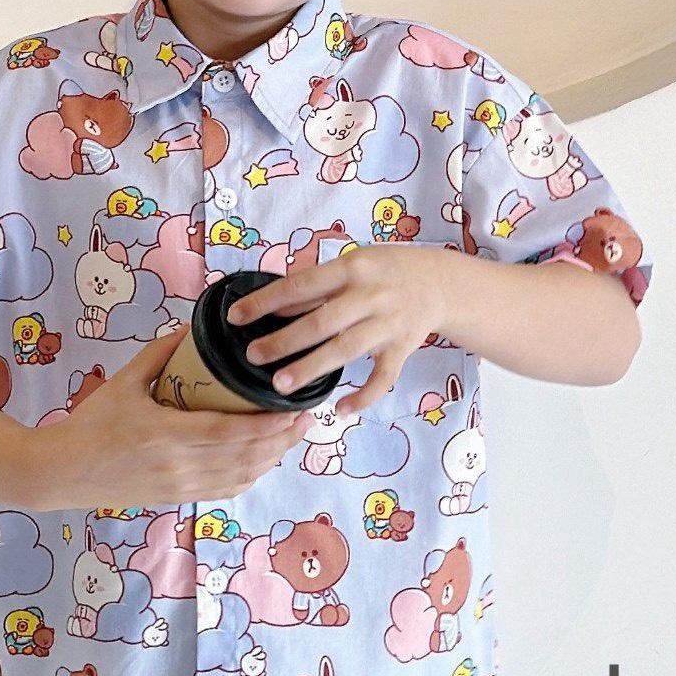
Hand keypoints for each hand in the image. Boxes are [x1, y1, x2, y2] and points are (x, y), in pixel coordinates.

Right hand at [27, 322, 316, 509]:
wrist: (62, 471)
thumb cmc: (91, 424)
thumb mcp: (124, 381)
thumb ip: (159, 353)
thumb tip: (190, 328)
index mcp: (166, 433)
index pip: (231, 431)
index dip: (268, 424)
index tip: (294, 407)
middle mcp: (179, 465)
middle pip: (245, 455)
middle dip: (282, 438)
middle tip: (308, 418)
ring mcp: (180, 485)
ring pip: (240, 475)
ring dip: (272, 458)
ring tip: (293, 437)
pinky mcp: (177, 498)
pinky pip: (224, 489)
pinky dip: (250, 475)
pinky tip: (264, 461)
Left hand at [227, 249, 447, 416]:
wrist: (439, 282)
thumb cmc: (384, 271)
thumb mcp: (352, 264)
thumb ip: (317, 286)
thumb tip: (272, 308)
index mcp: (352, 269)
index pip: (301, 285)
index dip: (266, 302)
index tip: (236, 317)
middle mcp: (370, 295)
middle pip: (321, 322)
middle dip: (284, 341)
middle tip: (253, 356)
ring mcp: (388, 324)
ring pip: (345, 350)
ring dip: (311, 368)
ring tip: (280, 385)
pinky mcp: (403, 349)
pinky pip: (382, 378)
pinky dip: (362, 397)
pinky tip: (339, 411)